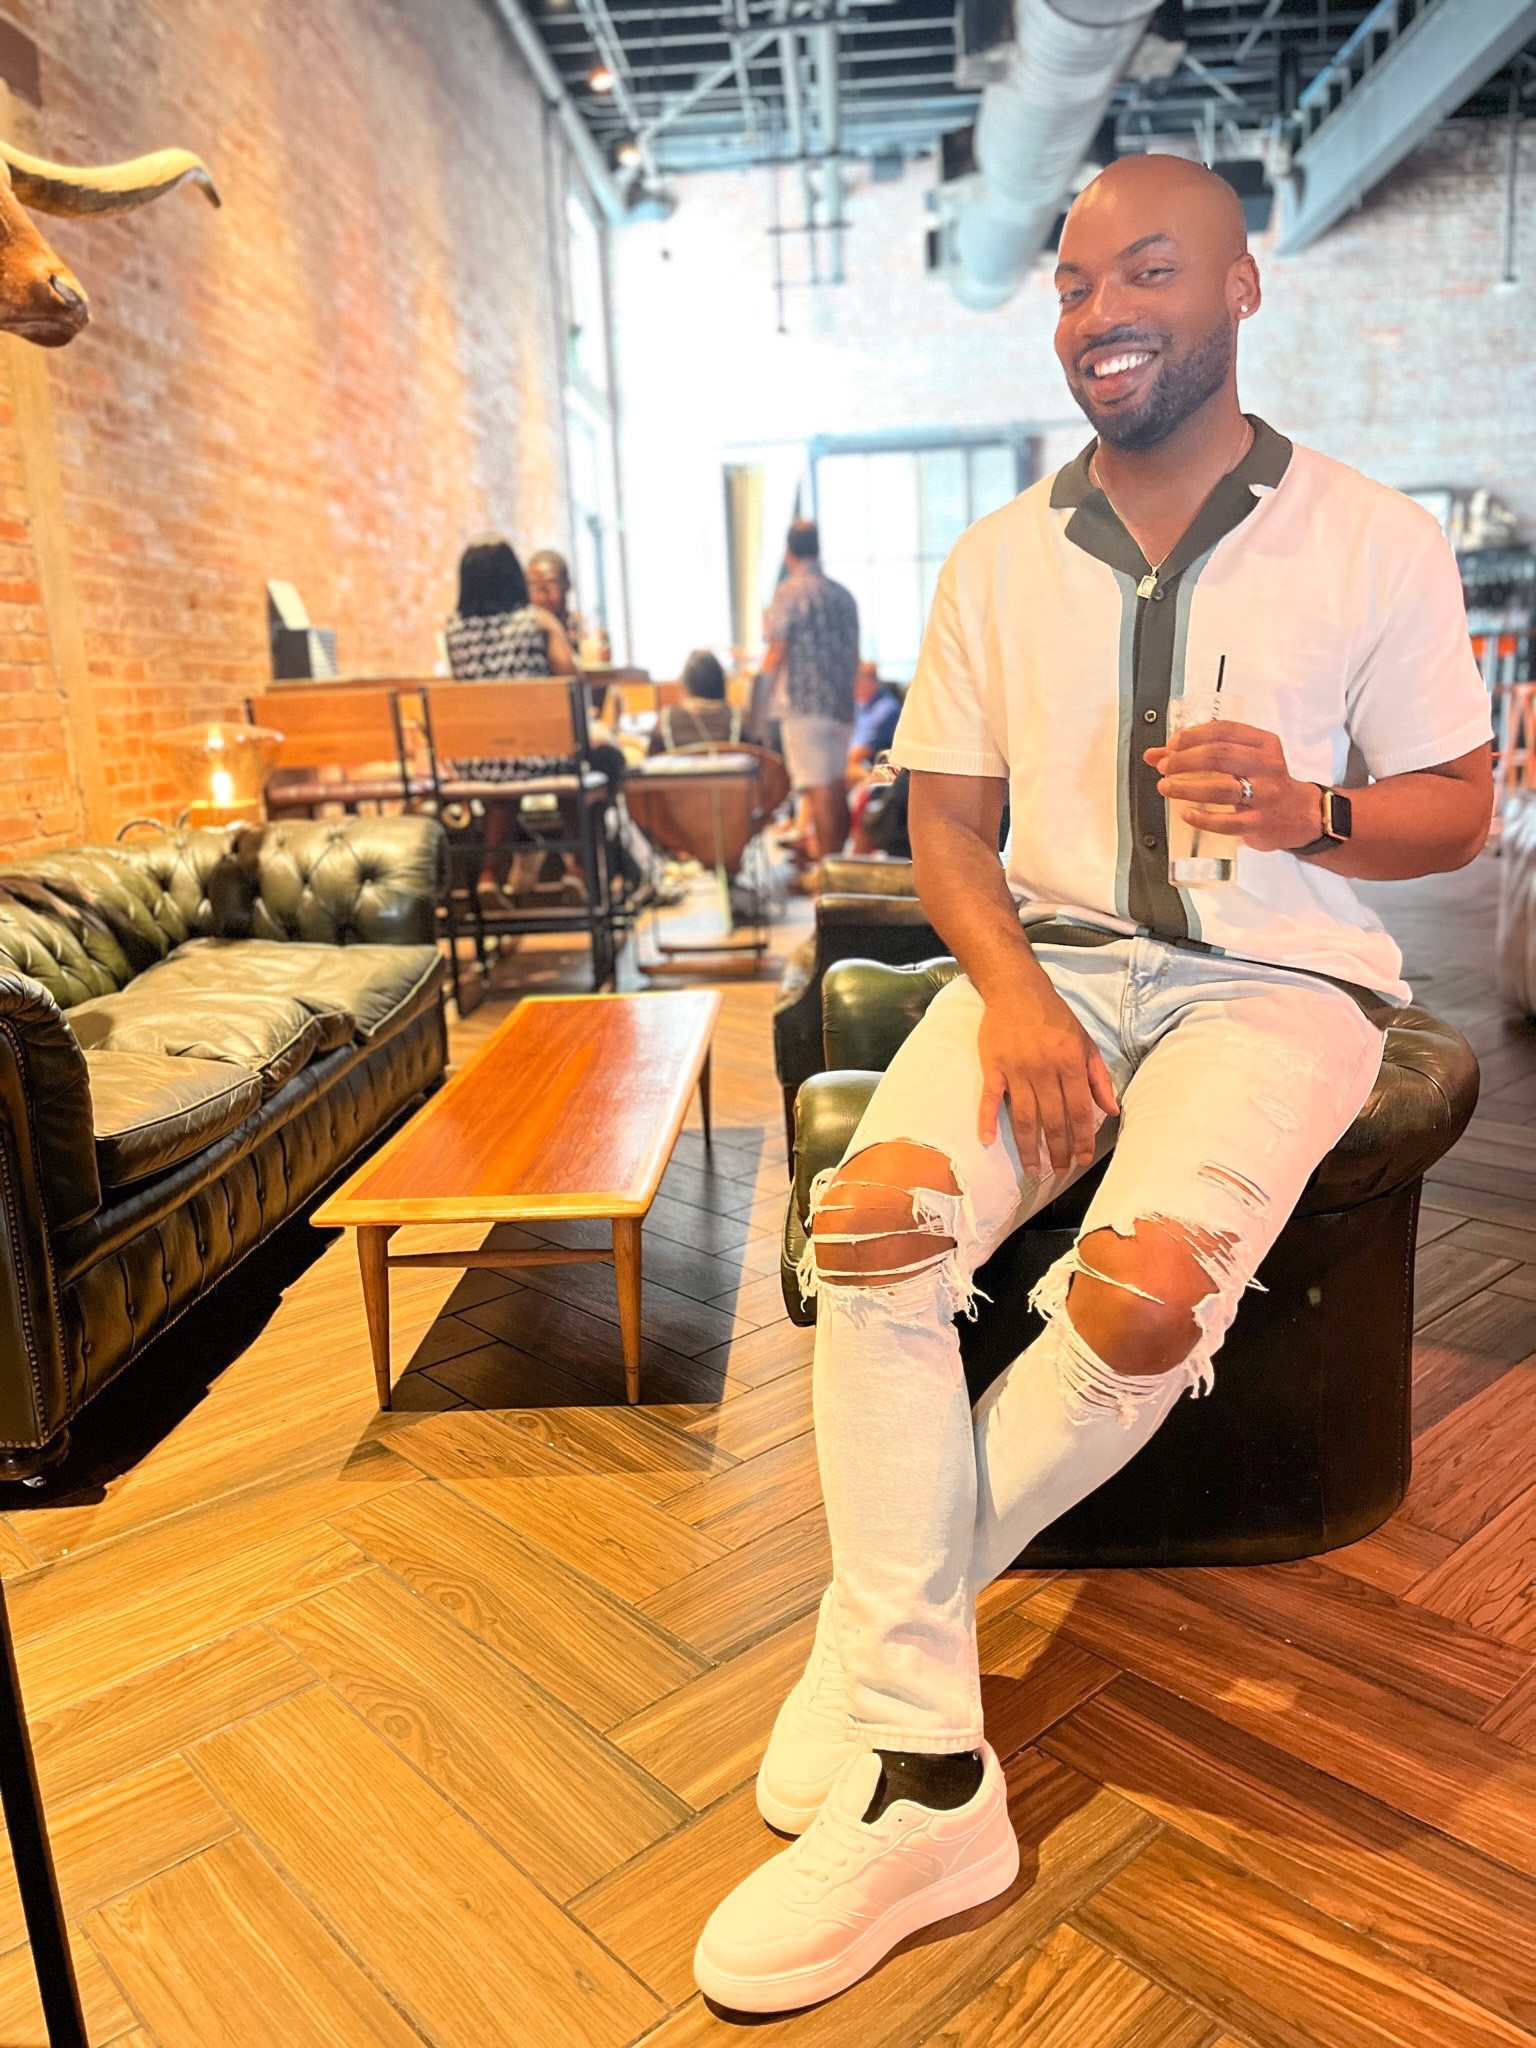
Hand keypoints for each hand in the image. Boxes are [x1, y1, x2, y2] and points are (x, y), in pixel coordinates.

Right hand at [977, 982, 1118, 1175]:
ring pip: (1024, 1116)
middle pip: (1053, 1119)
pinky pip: (990, 1098)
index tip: (1083, 1160)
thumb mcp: (1086, 1042)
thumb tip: (1112, 1110)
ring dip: (1029, 1146)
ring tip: (1033, 1169)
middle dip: (1058, 1150)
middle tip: (1059, 1172)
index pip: (1080, 1110)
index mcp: (1071, 1064)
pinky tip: (987, 1140)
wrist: (1017, 990)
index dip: (1083, 1139)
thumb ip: (1099, 1077)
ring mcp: (1017, 1070)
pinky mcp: (994, 1067)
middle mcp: (1045, 1070)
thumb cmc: (1055, 1017)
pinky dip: (988, 1119)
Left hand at [1144, 721, 1321, 851]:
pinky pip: (1227, 822)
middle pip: (1219, 755)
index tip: (1172, 745)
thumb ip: (1200, 753)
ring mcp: (1265, 795)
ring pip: (1221, 788)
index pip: (1223, 730)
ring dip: (1187, 788)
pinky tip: (1186, 814)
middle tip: (1164, 767)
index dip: (1193, 736)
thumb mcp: (1241, 760)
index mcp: (1263, 743)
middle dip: (1185, 760)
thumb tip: (1154, 755)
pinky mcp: (1260, 823)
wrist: (1301, 814)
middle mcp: (1266, 766)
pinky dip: (1203, 818)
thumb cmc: (1264, 782)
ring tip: (1166, 787)